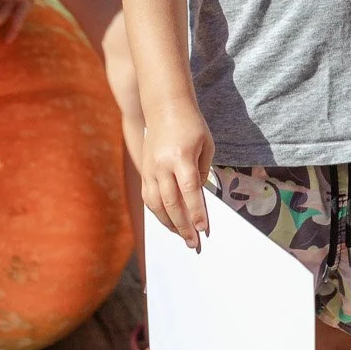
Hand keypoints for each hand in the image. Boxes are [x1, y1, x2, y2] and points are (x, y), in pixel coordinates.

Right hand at [142, 104, 214, 250]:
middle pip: (172, 203)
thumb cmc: (191, 124)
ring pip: (156, 204)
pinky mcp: (144, 169)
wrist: (165, 106)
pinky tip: (168, 221)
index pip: (190, 191)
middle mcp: (162, 165)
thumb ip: (202, 173)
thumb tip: (198, 198)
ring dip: (169, 223)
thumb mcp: (206, 145)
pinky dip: (158, 212)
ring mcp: (150, 168)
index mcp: (181, 157)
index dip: (196, 212)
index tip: (203, 229)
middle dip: (183, 226)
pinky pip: (149, 197)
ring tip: (181, 236)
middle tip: (194, 243)